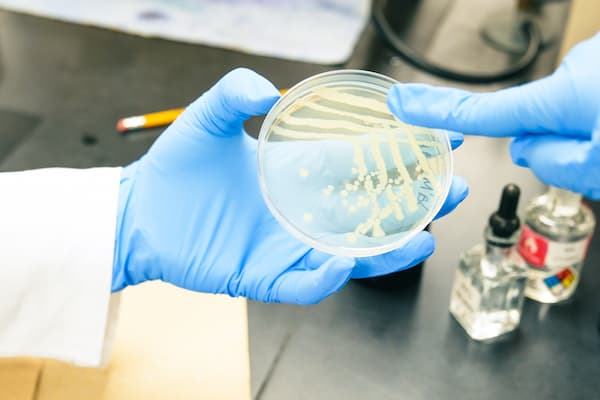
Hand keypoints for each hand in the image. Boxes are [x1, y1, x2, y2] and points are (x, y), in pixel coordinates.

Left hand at [112, 68, 467, 303]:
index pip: (361, 161)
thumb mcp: (206, 120)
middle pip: (370, 209)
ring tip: (424, 237)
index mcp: (299, 171)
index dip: (399, 151)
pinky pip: (303, 284)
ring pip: (349, 253)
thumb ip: (233, 92)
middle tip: (453, 189)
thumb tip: (267, 88)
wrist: (139, 212)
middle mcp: (303, 210)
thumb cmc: (175, 167)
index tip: (438, 137)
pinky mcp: (264, 275)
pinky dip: (325, 278)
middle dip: (414, 201)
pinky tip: (345, 263)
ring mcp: (287, 245)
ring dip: (387, 249)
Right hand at [387, 33, 599, 198]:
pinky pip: (594, 103)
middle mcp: (576, 70)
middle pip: (536, 121)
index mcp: (561, 96)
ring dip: (587, 133)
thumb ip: (552, 163)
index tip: (402, 102)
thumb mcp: (599, 169)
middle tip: (595, 157)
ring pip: (571, 115)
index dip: (434, 110)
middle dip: (555, 143)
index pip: (479, 110)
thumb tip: (529, 149)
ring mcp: (596, 64)